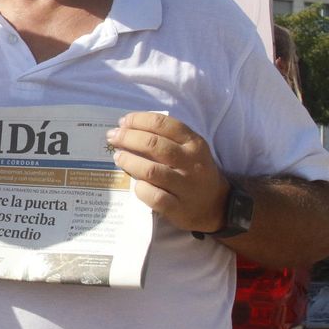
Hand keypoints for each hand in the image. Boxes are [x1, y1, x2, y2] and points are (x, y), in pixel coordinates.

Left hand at [105, 111, 228, 234]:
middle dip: (127, 138)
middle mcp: (191, 163)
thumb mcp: (189, 149)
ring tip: (118, 157)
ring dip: (129, 161)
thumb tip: (127, 128)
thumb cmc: (194, 171)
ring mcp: (185, 186)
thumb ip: (165, 138)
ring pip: (150, 171)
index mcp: (194, 143)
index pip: (162, 124)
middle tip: (113, 137)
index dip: (138, 120)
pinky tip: (135, 185)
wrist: (215, 205)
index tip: (123, 122)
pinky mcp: (178, 208)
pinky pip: (154, 197)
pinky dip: (140, 189)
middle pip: (153, 144)